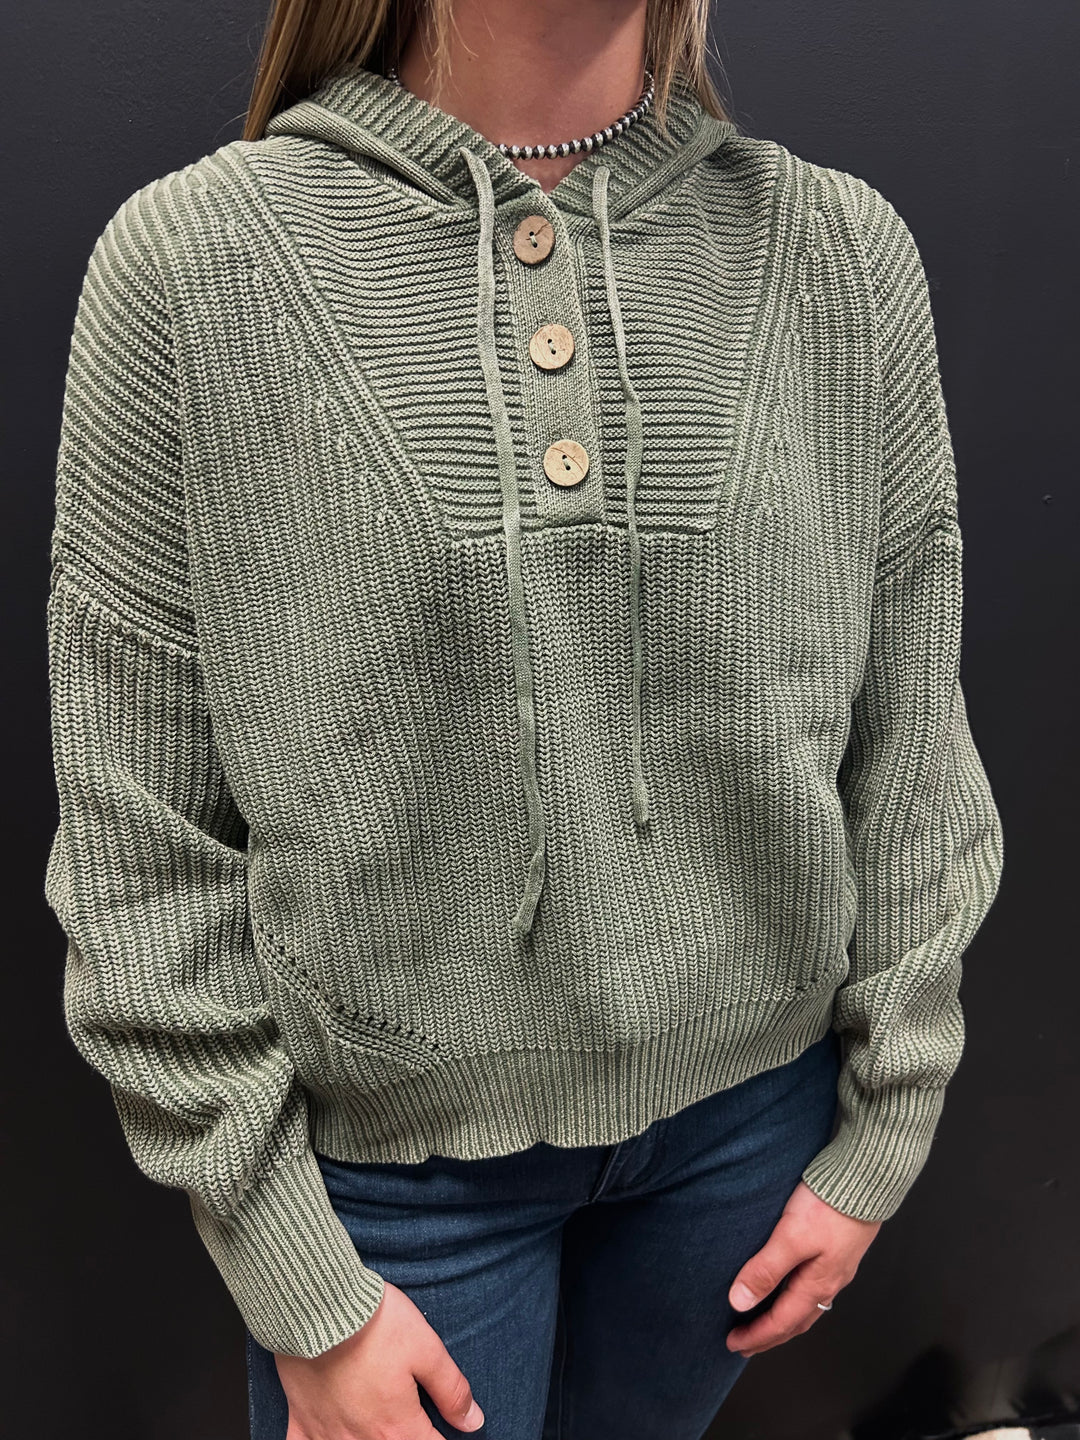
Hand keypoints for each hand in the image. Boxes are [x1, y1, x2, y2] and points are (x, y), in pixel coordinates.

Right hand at [276, 1280, 484, 1437]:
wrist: (318, 1304)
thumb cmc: (374, 1322)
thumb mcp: (426, 1348)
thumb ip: (451, 1389)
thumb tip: (474, 1421)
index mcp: (396, 1426)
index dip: (441, 1439)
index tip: (443, 1430)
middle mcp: (362, 1439)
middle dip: (407, 1439)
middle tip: (411, 1425)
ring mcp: (328, 1433)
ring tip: (380, 1428)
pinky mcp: (300, 1419)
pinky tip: (329, 1439)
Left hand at [725, 1181, 880, 1355]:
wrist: (867, 1177)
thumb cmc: (830, 1205)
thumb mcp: (791, 1237)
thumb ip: (766, 1269)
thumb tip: (740, 1302)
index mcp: (817, 1284)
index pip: (781, 1322)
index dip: (756, 1335)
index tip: (733, 1344)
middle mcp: (830, 1282)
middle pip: (796, 1321)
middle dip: (769, 1335)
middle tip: (746, 1345)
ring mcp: (837, 1267)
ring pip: (806, 1306)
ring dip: (784, 1319)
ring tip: (765, 1323)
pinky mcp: (839, 1249)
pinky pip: (814, 1288)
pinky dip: (796, 1299)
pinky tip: (791, 1288)